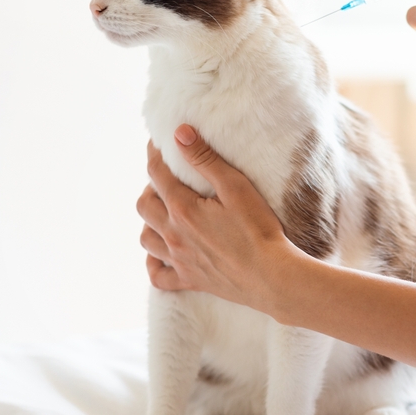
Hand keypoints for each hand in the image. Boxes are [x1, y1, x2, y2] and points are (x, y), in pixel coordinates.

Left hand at [136, 125, 294, 308]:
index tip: (158, 143)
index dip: (155, 154)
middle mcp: (173, 235)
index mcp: (183, 209)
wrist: (271, 276)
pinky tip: (162, 254)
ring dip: (149, 221)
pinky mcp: (190, 280)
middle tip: (168, 180)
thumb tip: (180, 134)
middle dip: (150, 188)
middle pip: (144, 205)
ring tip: (164, 212)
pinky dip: (154, 263)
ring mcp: (180, 260)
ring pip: (146, 238)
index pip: (157, 174)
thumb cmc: (258, 230)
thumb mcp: (236, 187)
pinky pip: (157, 275)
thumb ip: (206, 159)